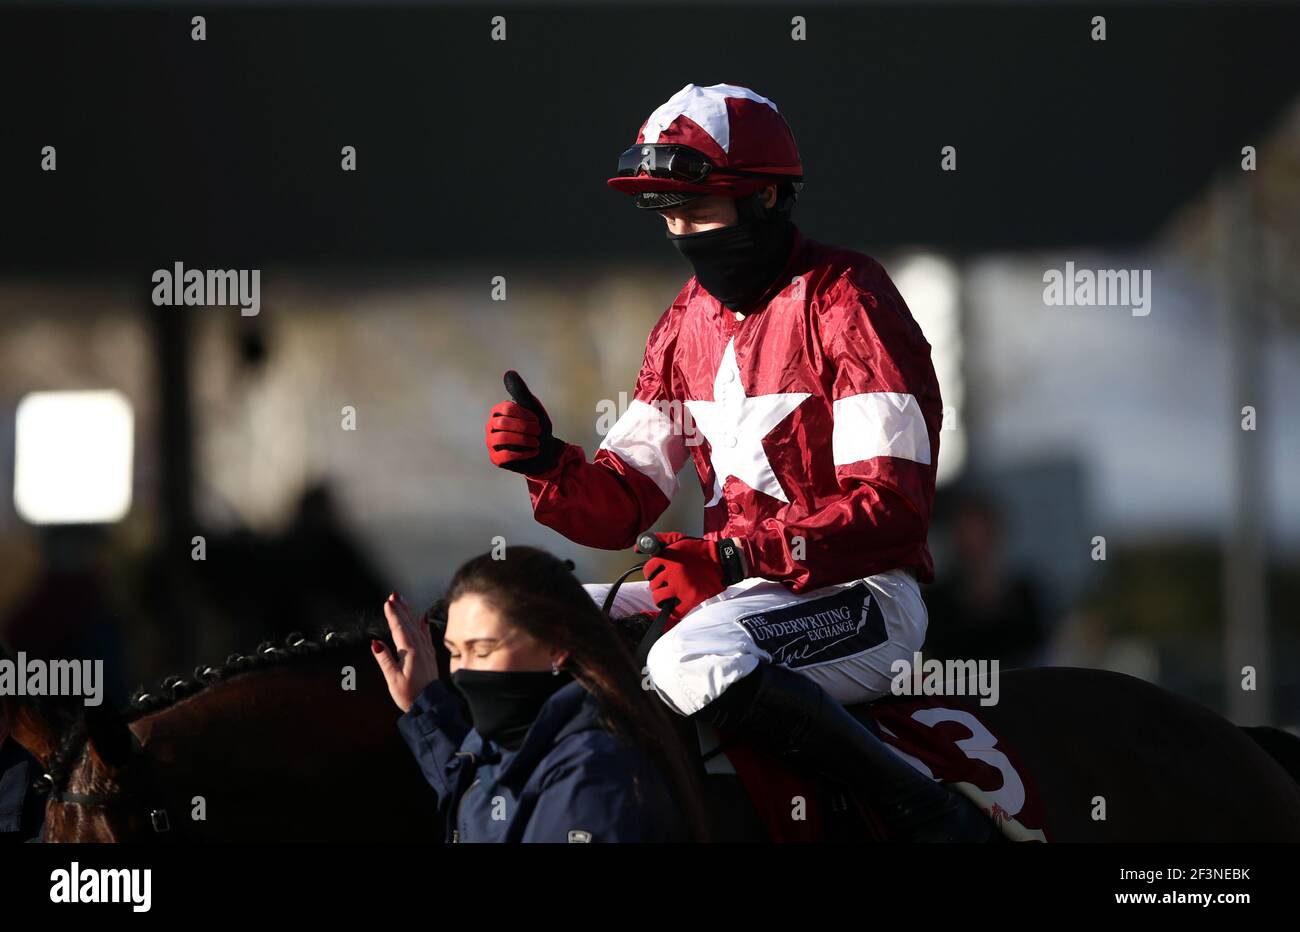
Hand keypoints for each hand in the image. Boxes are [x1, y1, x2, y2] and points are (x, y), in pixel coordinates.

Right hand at [372, 592, 440, 712]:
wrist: (430, 705)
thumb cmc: (410, 695)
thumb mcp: (393, 679)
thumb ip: (385, 660)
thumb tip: (375, 643)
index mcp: (410, 652)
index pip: (399, 628)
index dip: (393, 614)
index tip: (387, 602)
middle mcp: (420, 648)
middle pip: (409, 623)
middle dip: (401, 609)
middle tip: (394, 595)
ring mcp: (426, 651)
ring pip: (417, 627)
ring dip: (410, 613)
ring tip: (403, 602)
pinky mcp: (429, 656)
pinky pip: (425, 635)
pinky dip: (422, 625)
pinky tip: (422, 619)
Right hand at [484, 371, 561, 474]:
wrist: (546, 451)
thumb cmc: (538, 428)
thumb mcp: (532, 407)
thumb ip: (520, 391)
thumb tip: (509, 372)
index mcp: (498, 412)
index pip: (506, 408)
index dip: (525, 414)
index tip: (537, 420)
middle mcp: (491, 426)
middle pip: (503, 423)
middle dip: (525, 428)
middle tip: (538, 432)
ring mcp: (492, 443)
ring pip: (502, 438)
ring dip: (524, 440)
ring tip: (536, 442)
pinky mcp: (496, 458)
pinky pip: (506, 455)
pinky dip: (523, 452)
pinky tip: (533, 451)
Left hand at [643, 533, 728, 624]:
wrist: (723, 561)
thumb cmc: (700, 550)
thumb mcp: (679, 539)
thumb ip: (658, 539)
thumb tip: (638, 547)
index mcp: (669, 558)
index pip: (648, 569)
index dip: (650, 572)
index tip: (655, 574)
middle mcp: (673, 573)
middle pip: (653, 585)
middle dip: (657, 585)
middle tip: (664, 584)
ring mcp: (681, 587)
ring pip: (659, 598)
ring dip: (661, 598)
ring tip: (668, 595)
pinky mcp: (690, 599)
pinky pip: (674, 612)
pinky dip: (671, 614)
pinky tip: (672, 609)